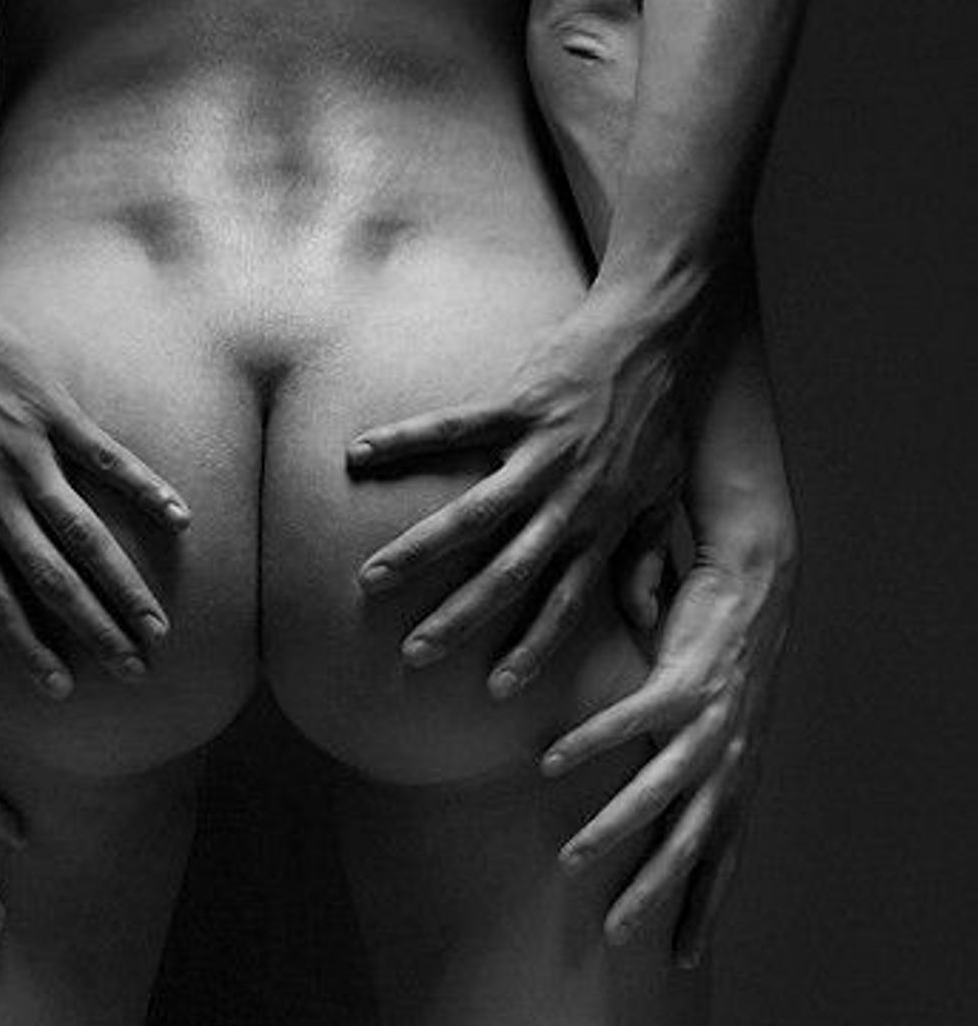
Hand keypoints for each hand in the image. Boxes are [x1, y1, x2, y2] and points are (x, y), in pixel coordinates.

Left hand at [0, 278, 190, 697]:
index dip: (28, 647)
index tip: (60, 688)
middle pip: (53, 579)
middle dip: (94, 630)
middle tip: (134, 670)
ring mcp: (30, 456)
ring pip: (84, 534)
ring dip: (123, 583)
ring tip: (157, 623)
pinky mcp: (55, 413)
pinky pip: (108, 459)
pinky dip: (144, 488)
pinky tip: (180, 519)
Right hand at [347, 289, 686, 698]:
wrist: (656, 334)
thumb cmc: (660, 416)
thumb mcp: (666, 495)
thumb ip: (646, 558)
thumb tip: (646, 621)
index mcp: (600, 524)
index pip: (564, 602)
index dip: (533, 646)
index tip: (496, 690)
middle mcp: (569, 498)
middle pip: (508, 571)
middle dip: (461, 617)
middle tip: (414, 654)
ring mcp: (541, 452)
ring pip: (474, 513)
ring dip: (421, 550)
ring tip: (372, 579)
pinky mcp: (518, 404)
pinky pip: (453, 428)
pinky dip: (406, 440)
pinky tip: (358, 455)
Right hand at [540, 505, 796, 962]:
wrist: (760, 578)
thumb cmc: (726, 644)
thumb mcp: (713, 715)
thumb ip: (680, 754)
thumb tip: (638, 794)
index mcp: (739, 770)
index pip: (724, 856)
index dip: (704, 906)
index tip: (679, 957)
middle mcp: (731, 756)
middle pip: (693, 842)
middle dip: (655, 893)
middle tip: (615, 937)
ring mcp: (711, 720)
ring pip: (659, 790)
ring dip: (614, 829)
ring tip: (570, 860)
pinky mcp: (685, 677)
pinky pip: (630, 720)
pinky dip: (591, 744)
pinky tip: (551, 762)